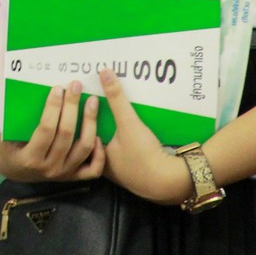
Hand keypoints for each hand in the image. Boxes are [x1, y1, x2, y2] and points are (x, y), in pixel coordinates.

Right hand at [0, 81, 105, 182]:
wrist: (12, 171)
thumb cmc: (5, 146)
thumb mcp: (2, 134)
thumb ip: (10, 117)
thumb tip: (12, 86)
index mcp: (30, 158)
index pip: (45, 130)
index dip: (53, 108)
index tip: (57, 89)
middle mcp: (49, 168)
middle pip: (66, 135)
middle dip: (72, 107)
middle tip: (76, 86)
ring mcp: (63, 174)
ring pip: (83, 148)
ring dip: (90, 123)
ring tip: (92, 101)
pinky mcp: (73, 177)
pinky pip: (93, 169)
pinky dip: (99, 154)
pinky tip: (100, 134)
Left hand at [97, 69, 192, 203]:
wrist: (171, 182)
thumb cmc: (143, 156)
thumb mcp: (128, 123)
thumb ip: (116, 98)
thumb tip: (103, 72)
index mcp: (98, 159)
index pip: (84, 137)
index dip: (84, 122)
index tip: (85, 104)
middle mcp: (108, 170)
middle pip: (99, 143)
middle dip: (100, 127)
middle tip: (100, 107)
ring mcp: (124, 174)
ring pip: (114, 151)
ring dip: (115, 136)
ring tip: (117, 116)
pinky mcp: (139, 175)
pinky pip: (128, 155)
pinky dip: (128, 144)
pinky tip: (135, 134)